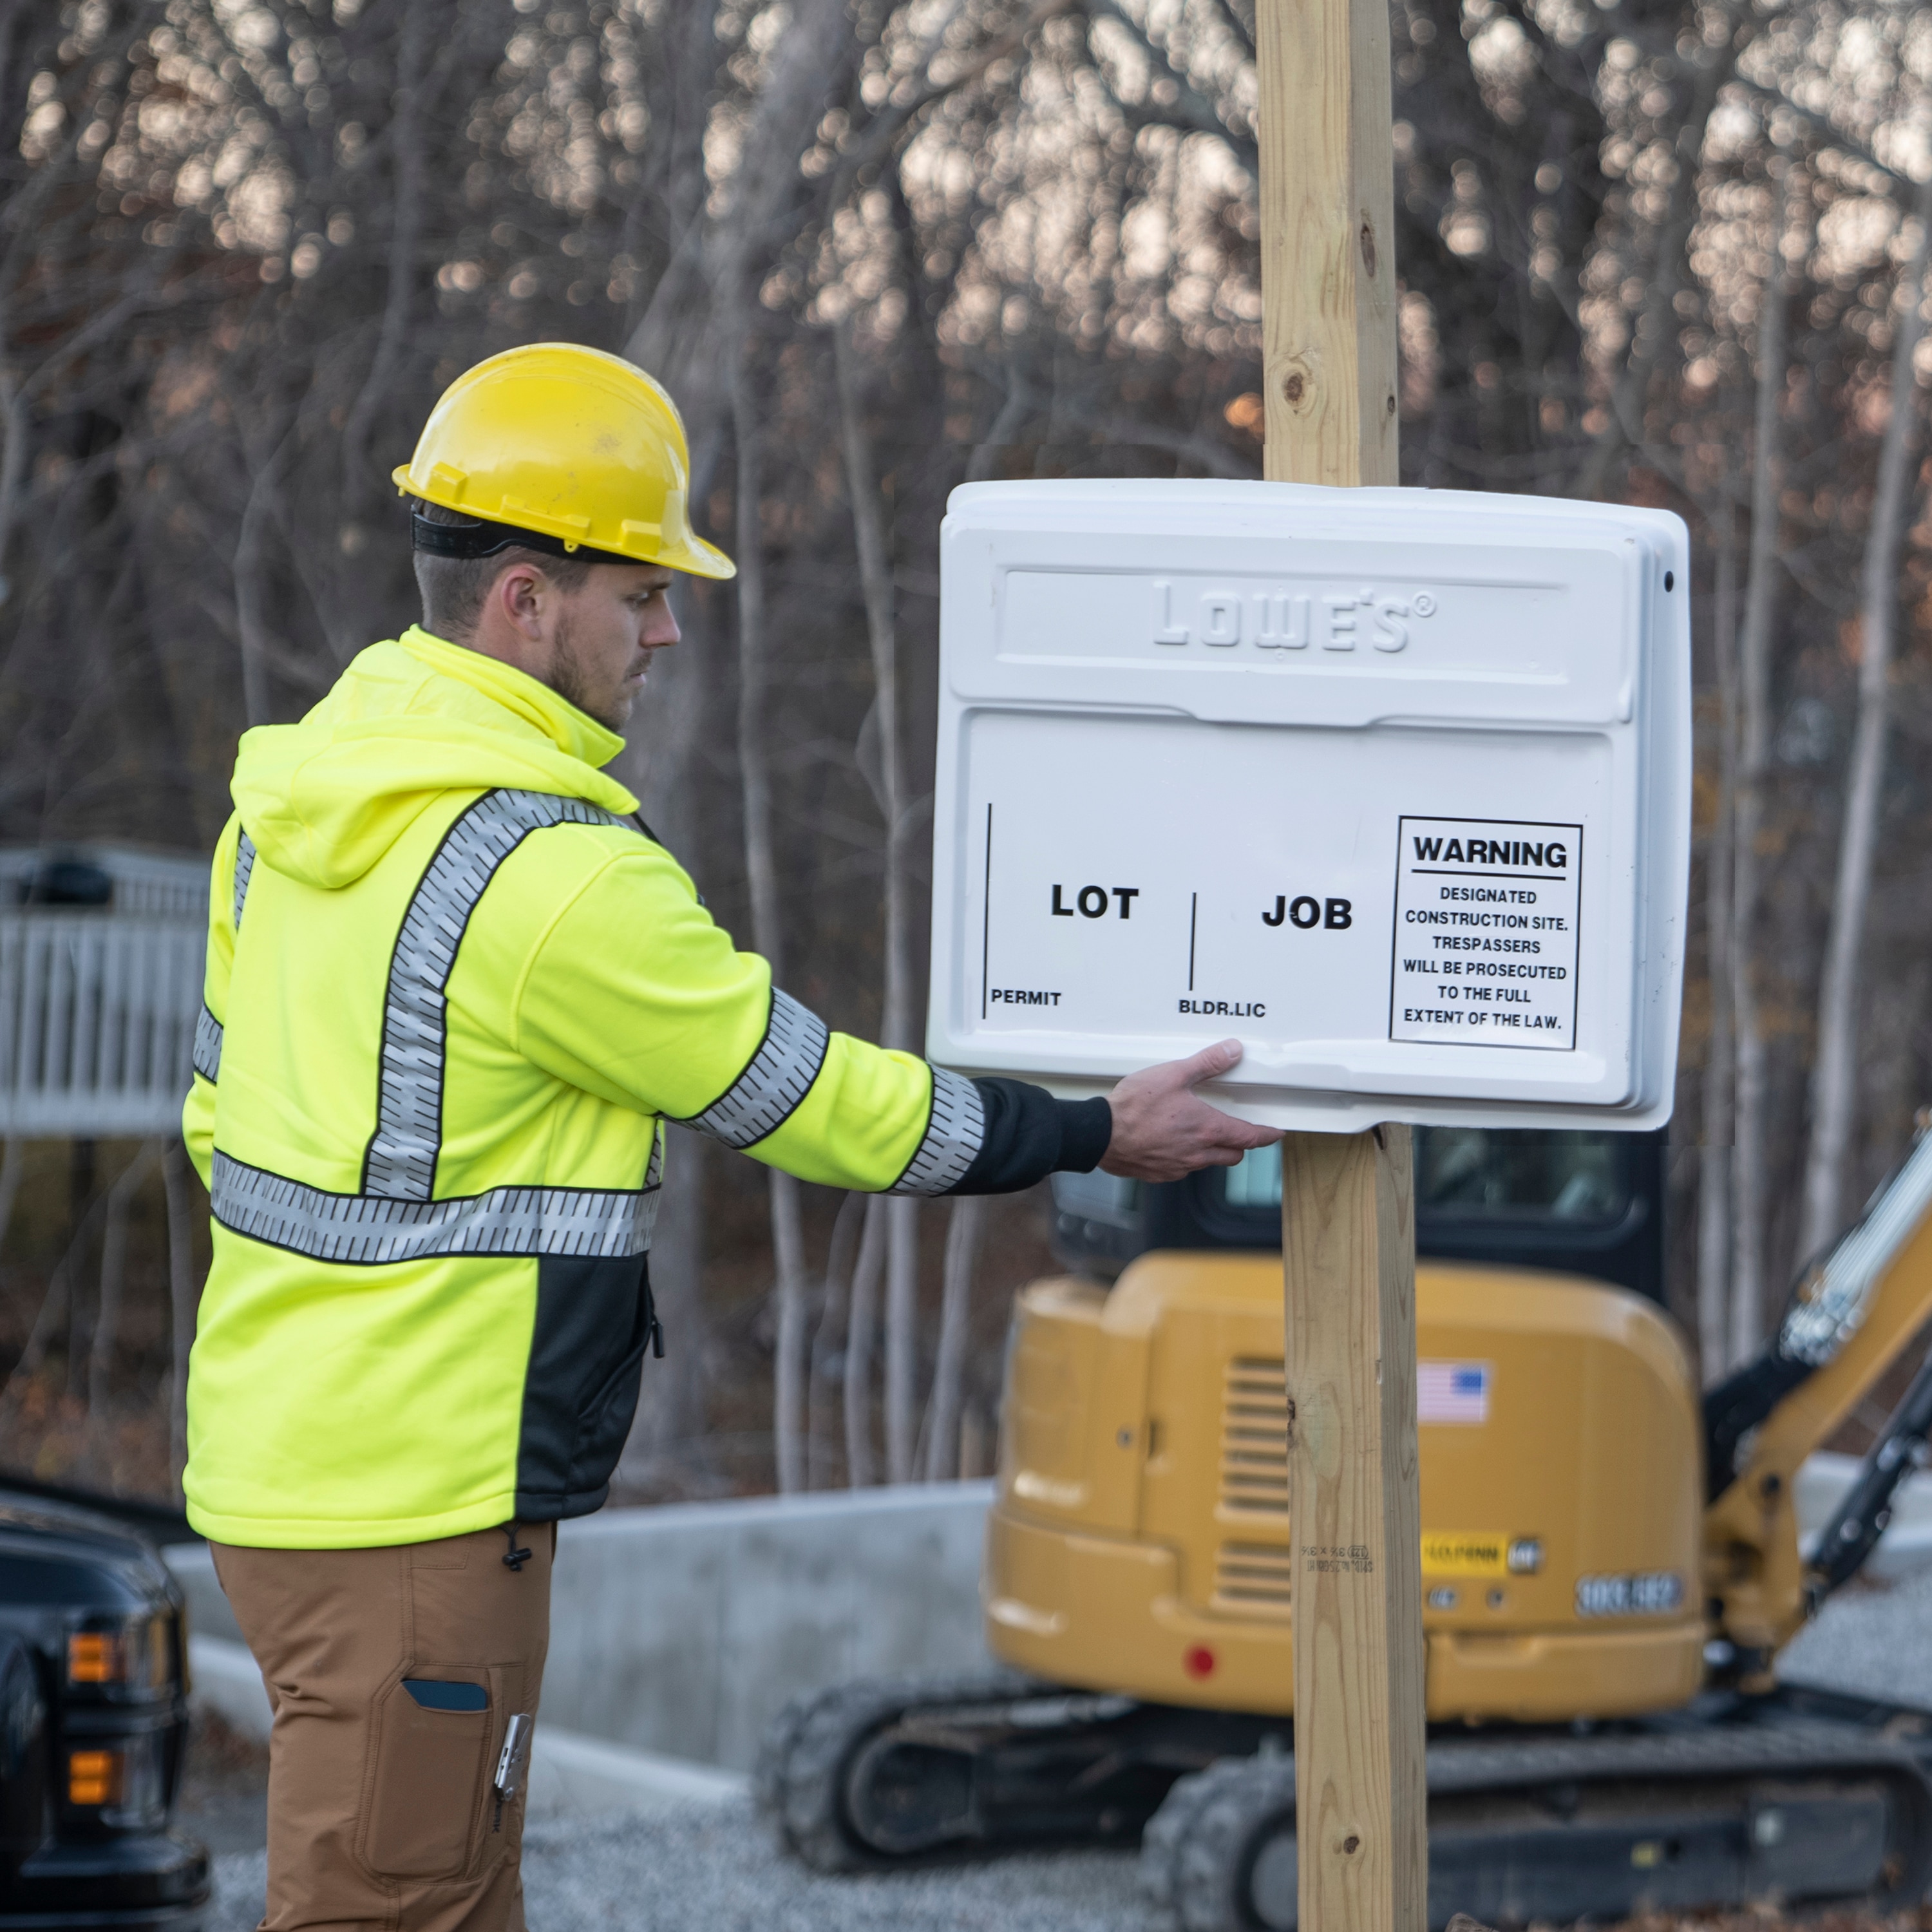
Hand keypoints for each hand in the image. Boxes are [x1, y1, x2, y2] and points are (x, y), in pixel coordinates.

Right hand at [1098, 1039, 1282, 1182]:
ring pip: (1209, 1163)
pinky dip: (1187, 1158)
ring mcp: (1179, 1166)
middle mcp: (1198, 1153)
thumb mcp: (1173, 1074)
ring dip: (1213, 1151)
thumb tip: (1232, 1051)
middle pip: (1233, 1155)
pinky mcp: (1160, 1173)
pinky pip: (1183, 1169)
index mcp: (1207, 1129)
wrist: (1101, 1135)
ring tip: (1202, 1133)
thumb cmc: (1134, 1108)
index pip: (1249, 1137)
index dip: (1266, 1135)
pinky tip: (1173, 1143)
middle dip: (1240, 1144)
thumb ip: (1206, 1063)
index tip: (1275, 1133)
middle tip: (1239, 1132)